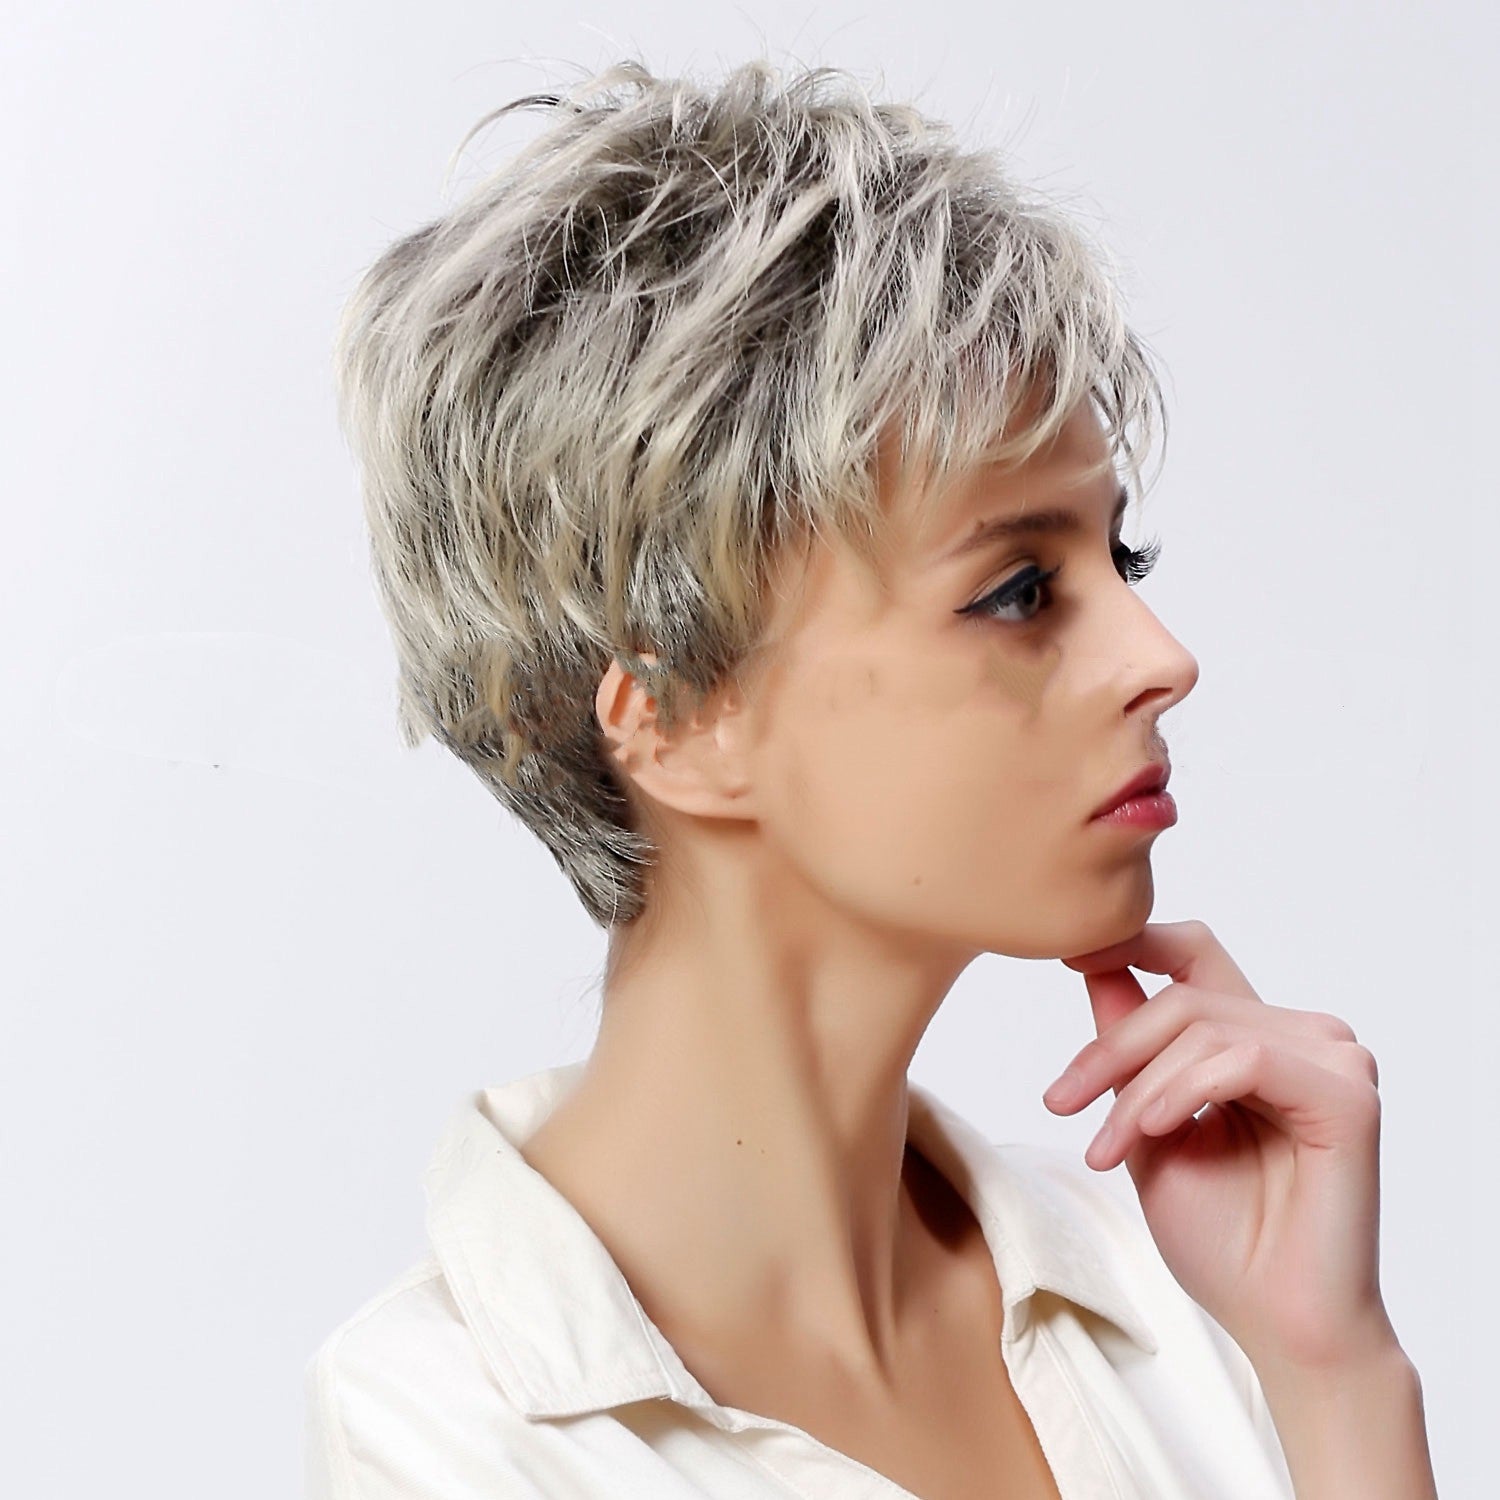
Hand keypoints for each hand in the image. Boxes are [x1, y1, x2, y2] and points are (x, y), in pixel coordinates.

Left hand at [1044, 919, 1396, 1371]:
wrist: (1276, 1322)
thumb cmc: (1222, 1237)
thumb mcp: (1147, 1121)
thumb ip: (1129, 1042)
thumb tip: (1092, 959)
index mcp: (1258, 1038)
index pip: (1193, 953)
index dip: (1131, 940)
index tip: (1066, 956)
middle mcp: (1303, 1038)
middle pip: (1182, 996)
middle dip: (1109, 1051)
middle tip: (1062, 1105)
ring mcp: (1334, 1061)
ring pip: (1204, 1027)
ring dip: (1138, 1089)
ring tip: (1106, 1150)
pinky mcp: (1348, 1096)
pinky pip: (1244, 1059)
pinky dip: (1185, 1091)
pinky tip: (1154, 1133)